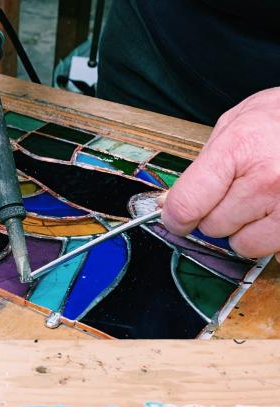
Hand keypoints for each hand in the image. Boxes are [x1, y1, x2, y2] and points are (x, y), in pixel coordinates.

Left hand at [161, 87, 279, 260]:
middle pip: (212, 227)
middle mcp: (267, 179)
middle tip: (239, 190)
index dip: (176, 217)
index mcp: (240, 148)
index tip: (178, 218)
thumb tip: (171, 203)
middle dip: (217, 214)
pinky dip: (269, 236)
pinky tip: (277, 210)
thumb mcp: (237, 123)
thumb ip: (204, 164)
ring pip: (240, 244)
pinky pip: (270, 250)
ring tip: (262, 199)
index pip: (186, 205)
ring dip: (244, 228)